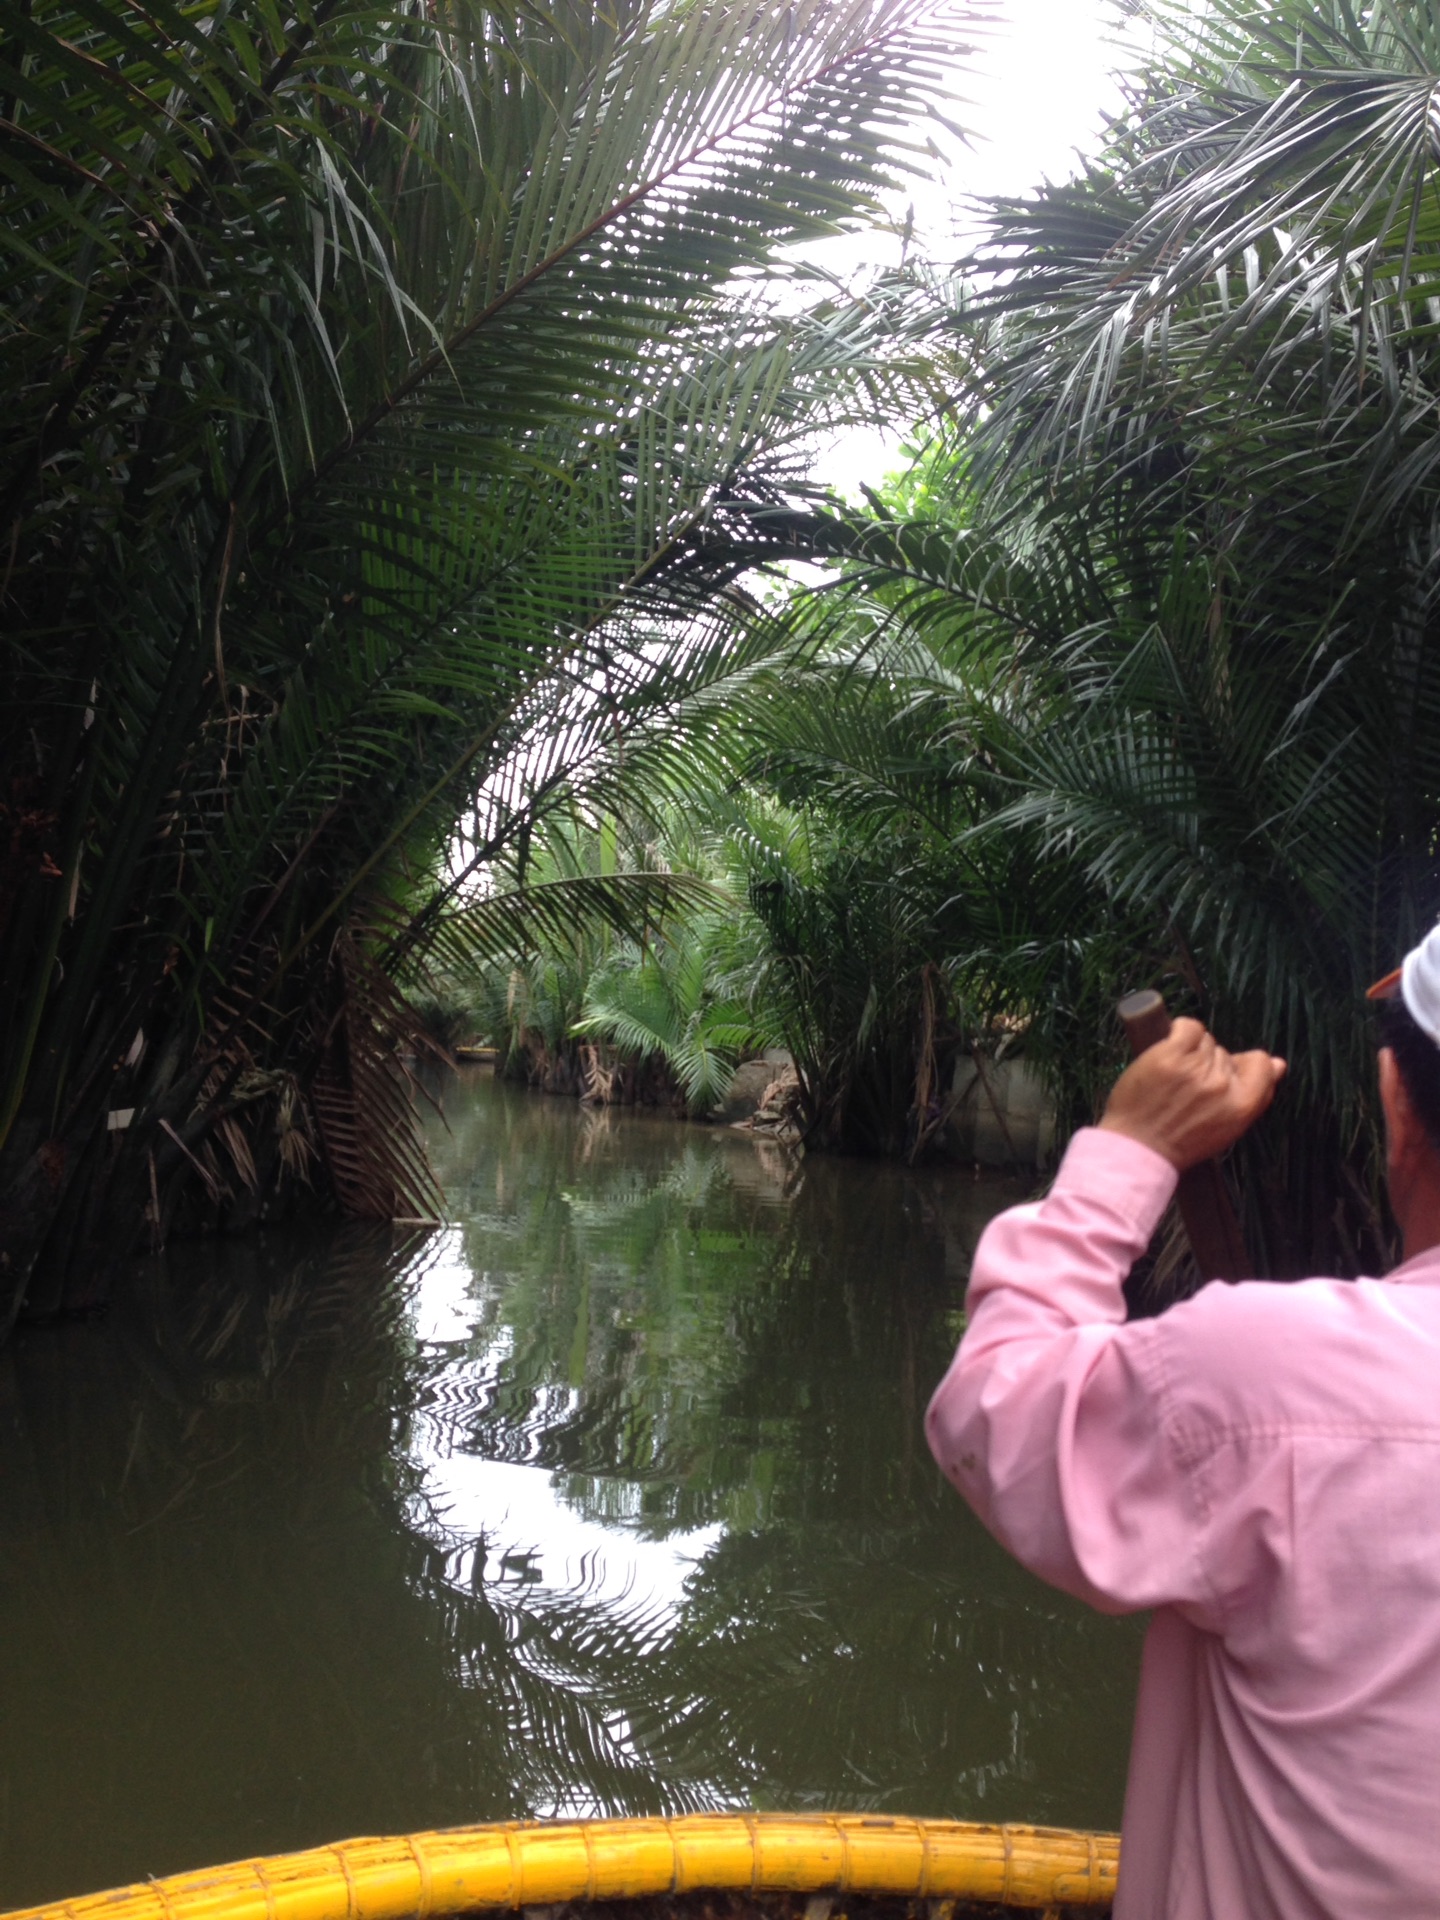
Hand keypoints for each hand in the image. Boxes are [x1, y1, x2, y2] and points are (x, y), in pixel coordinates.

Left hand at [1098, 1018, 1285, 1170]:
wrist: (1137, 1147)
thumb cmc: (1182, 1140)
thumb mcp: (1229, 1125)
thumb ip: (1256, 1094)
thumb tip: (1279, 1064)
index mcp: (1243, 1104)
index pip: (1261, 1063)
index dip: (1243, 1064)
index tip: (1222, 1075)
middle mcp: (1223, 1084)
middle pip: (1226, 1053)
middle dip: (1209, 1065)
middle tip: (1187, 1089)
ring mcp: (1197, 1067)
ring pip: (1205, 1041)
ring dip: (1191, 1051)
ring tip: (1174, 1077)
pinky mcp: (1171, 1054)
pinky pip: (1187, 1026)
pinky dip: (1178, 1031)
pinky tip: (1169, 1048)